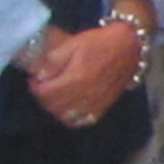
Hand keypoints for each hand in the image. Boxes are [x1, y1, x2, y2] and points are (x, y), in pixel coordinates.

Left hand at [27, 21, 142, 129]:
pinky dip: (72, 118)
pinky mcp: (103, 107)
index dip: (35, 86)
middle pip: (52, 106)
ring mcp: (94, 103)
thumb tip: (39, 76)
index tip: (35, 79)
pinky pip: (83, 121)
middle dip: (43, 97)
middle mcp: (83, 95)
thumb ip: (53, 60)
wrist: (129, 47)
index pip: (44, 93)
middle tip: (43, 86)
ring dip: (55, 108)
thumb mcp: (73, 44)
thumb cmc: (99, 43)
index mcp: (74, 79)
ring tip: (55, 96)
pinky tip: (70, 108)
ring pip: (65, 116)